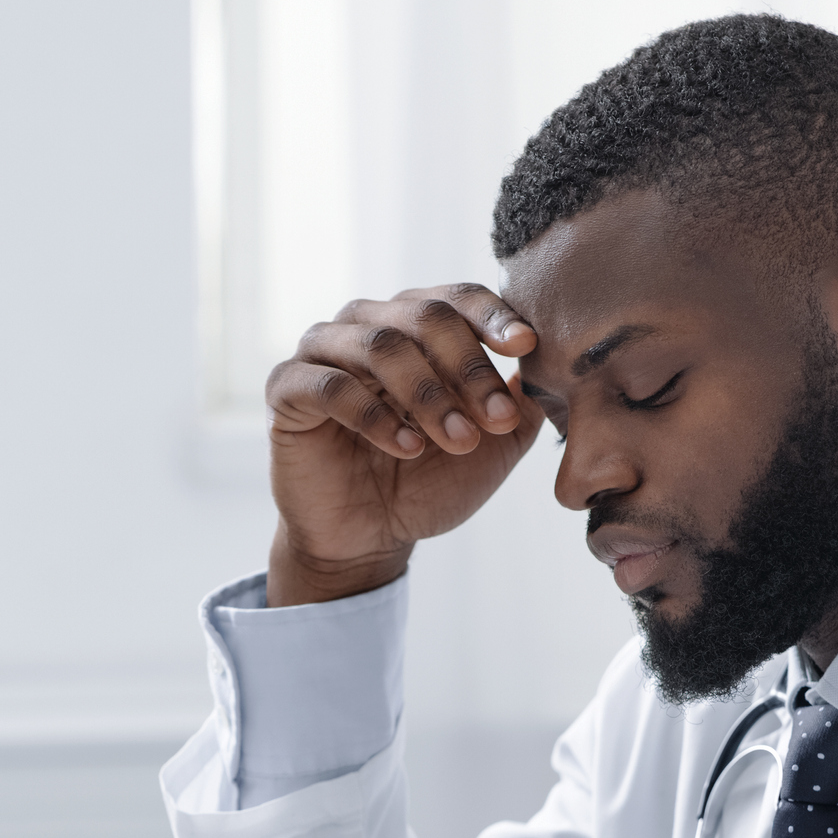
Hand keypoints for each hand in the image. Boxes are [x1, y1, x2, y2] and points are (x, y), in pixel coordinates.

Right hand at [265, 284, 547, 606]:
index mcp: (415, 326)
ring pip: (379, 346)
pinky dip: (375, 416)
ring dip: (427, 394)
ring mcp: (322, 352)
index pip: (457, 298)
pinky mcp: (287, 389)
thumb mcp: (492, 445)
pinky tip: (407, 448)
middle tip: (497, 418)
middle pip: (423, 316)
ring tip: (456, 439)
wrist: (369, 538)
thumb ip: (519, 401)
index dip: (493, 316)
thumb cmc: (428, 482)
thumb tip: (550, 363)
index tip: (526, 346)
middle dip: (468, 367)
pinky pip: (332, 386)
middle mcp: (367, 325)